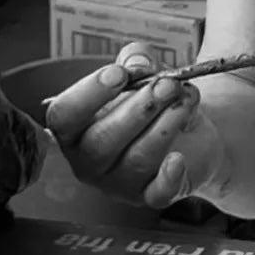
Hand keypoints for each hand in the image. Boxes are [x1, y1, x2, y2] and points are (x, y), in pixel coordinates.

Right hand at [44, 41, 224, 209]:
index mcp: (74, 126)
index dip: (89, 93)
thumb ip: (136, 59)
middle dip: (139, 108)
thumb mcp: (143, 71)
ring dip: (165, 125)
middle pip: (101, 141)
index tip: (120, 73)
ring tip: (185, 99)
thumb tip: (139, 62)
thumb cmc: (152, 100)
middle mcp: (89, 159)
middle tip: (167, 85)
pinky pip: (157, 194)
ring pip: (135, 160)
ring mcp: (118, 182)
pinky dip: (168, 177)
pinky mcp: (150, 195)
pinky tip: (178, 158)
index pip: (63, 115)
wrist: (190, 130)